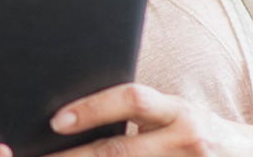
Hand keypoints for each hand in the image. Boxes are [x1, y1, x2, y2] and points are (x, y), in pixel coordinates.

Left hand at [46, 83, 252, 156]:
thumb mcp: (173, 113)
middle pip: (120, 150)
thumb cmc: (196, 132)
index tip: (56, 121)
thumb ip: (137, 112)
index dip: (93, 109)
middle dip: (75, 156)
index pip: (132, 101)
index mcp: (179, 112)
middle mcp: (185, 141)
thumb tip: (74, 116)